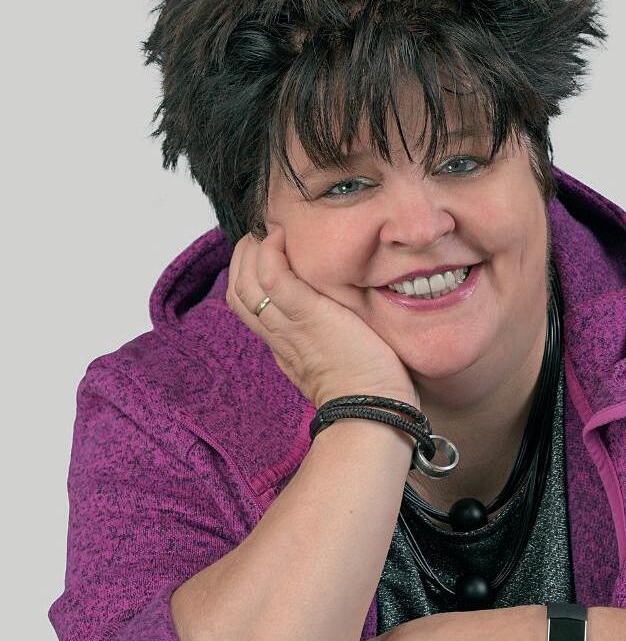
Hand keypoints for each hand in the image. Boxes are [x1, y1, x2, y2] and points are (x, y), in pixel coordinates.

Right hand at [226, 224, 418, 408]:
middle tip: (263, 234)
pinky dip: (269, 253)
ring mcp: (289, 324)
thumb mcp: (338, 356)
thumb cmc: (369, 388)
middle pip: (238, 291)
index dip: (249, 276)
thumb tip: (343, 314)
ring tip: (272, 230)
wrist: (373, 409)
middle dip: (243, 257)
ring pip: (245, 282)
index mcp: (284, 345)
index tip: (265, 253)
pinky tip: (282, 237)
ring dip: (252, 249)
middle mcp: (279, 334)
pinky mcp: (307, 315)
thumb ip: (329, 335)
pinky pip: (272, 278)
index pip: (249, 306)